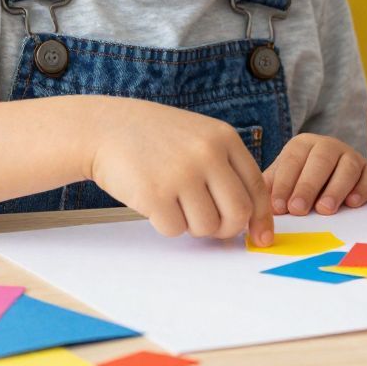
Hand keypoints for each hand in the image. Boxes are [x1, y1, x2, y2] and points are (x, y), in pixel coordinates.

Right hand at [87, 100, 274, 244]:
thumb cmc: (155, 138)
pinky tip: (154, 201)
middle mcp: (207, 154)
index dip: (261, 217)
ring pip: (207, 226)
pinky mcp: (155, 194)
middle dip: (226, 228)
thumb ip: (225, 169)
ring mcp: (181, 173)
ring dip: (192, 225)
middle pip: (238, 213)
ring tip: (174, 203)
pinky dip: (166, 224)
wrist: (105, 128)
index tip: (260, 237)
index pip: (256, 187)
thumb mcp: (199, 137)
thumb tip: (251, 219)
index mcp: (223, 138)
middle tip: (210, 225)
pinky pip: (175, 230)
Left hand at [264, 133, 366, 216]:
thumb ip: (270, 188)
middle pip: (320, 161)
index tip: (278, 207)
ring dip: (335, 189)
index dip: (285, 183)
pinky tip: (353, 203)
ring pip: (347, 167)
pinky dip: (363, 189)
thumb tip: (254, 204)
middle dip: (307, 186)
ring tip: (325, 209)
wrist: (336, 177)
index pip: (293, 160)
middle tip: (298, 209)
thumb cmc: (303, 181)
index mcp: (303, 144)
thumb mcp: (284, 179)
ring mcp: (351, 157)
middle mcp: (328, 146)